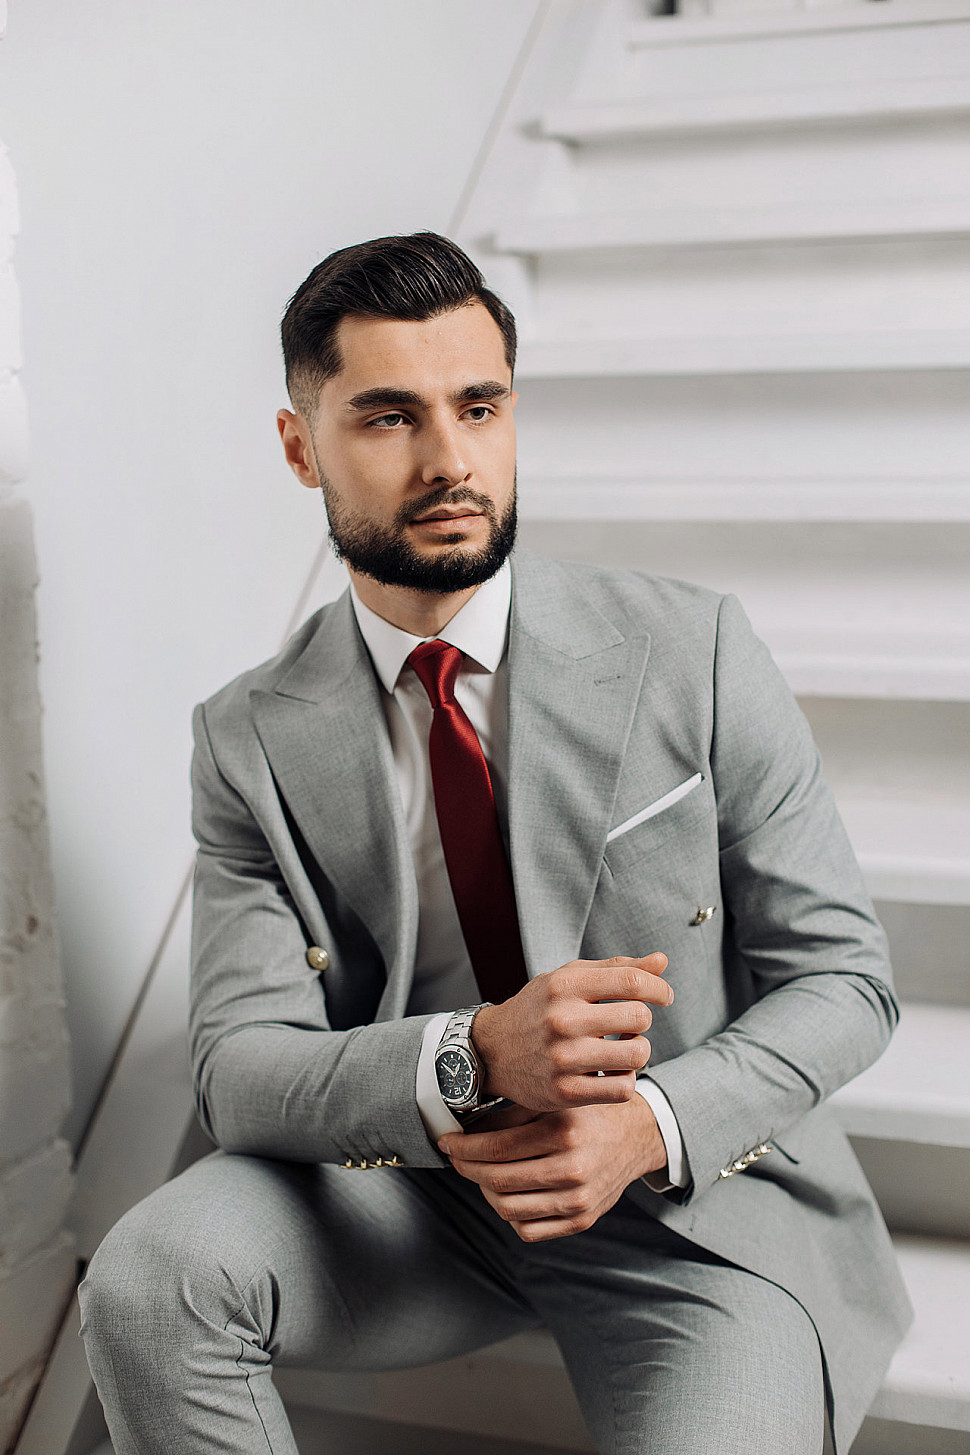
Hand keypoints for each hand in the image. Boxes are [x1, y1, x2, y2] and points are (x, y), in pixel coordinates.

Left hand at [440, 1095, 667, 1242]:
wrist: (633, 1137)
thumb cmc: (586, 1115)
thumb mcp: (553, 1100)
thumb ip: (511, 1112)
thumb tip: (465, 1126)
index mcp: (563, 1131)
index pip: (496, 1147)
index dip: (463, 1147)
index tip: (448, 1142)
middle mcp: (572, 1167)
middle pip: (497, 1180)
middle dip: (467, 1169)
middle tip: (456, 1158)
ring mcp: (578, 1199)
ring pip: (508, 1208)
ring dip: (484, 1191)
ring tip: (481, 1174)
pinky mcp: (581, 1220)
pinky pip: (528, 1229)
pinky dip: (509, 1214)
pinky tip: (507, 1193)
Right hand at [471, 954, 670, 1111]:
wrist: (492, 1051)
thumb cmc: (539, 1009)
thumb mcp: (569, 978)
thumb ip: (616, 968)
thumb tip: (662, 961)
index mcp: (565, 986)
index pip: (632, 982)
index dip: (658, 989)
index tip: (663, 996)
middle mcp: (562, 1020)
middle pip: (639, 1017)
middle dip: (643, 1019)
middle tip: (630, 1023)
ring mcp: (563, 1059)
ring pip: (637, 1055)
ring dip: (638, 1050)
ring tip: (624, 1046)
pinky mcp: (565, 1092)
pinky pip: (622, 1089)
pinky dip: (625, 1079)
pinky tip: (613, 1070)